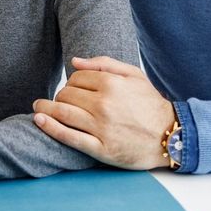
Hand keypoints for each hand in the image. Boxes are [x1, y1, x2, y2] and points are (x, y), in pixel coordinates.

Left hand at [31, 56, 175, 169]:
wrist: (171, 136)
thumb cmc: (150, 104)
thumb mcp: (134, 76)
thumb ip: (104, 64)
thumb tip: (75, 61)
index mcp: (112, 85)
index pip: (76, 78)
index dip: (72, 83)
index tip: (73, 89)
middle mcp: (104, 105)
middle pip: (66, 95)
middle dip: (60, 96)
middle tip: (60, 101)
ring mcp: (101, 128)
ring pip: (62, 113)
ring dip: (45, 109)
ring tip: (38, 108)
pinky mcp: (101, 149)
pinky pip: (68, 137)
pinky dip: (50, 127)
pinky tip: (39, 120)